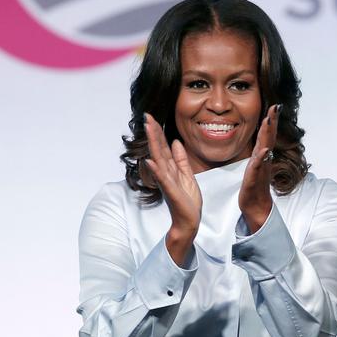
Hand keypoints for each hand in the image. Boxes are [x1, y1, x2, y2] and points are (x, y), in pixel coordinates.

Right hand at [144, 113, 201, 264]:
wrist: (189, 220)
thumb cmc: (187, 200)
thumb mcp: (187, 175)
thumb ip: (181, 159)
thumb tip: (175, 142)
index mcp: (170, 168)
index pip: (163, 147)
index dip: (158, 132)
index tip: (152, 117)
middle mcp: (166, 173)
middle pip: (158, 149)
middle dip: (153, 132)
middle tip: (147, 116)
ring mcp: (167, 182)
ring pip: (159, 159)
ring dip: (153, 144)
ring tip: (149, 129)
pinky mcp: (171, 192)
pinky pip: (163, 179)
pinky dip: (156, 170)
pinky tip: (150, 161)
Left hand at [239, 104, 279, 232]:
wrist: (256, 206)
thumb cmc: (255, 186)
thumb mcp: (256, 165)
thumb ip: (260, 153)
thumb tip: (263, 142)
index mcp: (262, 155)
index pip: (267, 135)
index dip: (271, 120)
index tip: (275, 106)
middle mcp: (264, 160)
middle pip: (268, 138)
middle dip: (272, 122)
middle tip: (276, 107)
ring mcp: (260, 169)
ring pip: (264, 149)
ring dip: (267, 135)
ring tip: (269, 122)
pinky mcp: (253, 179)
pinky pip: (257, 167)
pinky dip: (260, 158)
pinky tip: (263, 150)